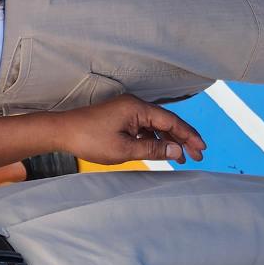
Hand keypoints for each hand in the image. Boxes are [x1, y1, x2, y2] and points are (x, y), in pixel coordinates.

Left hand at [59, 94, 205, 166]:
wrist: (61, 132)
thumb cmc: (89, 139)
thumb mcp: (124, 149)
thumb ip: (153, 150)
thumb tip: (178, 151)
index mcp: (137, 108)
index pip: (172, 121)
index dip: (189, 135)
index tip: (202, 149)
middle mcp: (134, 105)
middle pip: (166, 122)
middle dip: (183, 138)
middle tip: (198, 155)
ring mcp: (127, 111)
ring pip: (156, 126)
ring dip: (170, 141)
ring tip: (182, 158)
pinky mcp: (120, 118)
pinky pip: (144, 128)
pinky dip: (155, 140)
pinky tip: (161, 152)